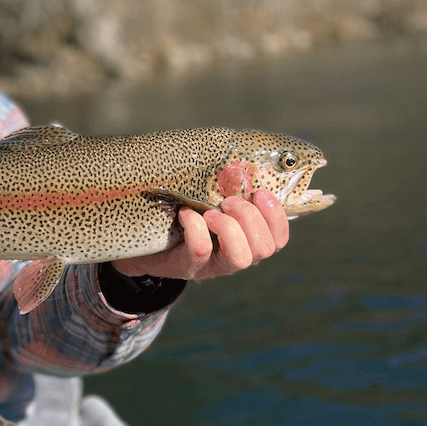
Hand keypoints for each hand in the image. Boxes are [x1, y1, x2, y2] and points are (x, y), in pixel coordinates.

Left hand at [113, 190, 289, 282]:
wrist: (147, 242)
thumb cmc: (185, 214)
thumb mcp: (210, 200)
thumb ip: (230, 187)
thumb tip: (243, 158)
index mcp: (247, 240)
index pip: (279, 239)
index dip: (276, 217)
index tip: (261, 192)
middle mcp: (235, 257)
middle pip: (265, 248)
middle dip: (250, 217)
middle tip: (227, 201)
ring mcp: (213, 266)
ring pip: (241, 258)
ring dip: (230, 229)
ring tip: (211, 212)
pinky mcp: (188, 267)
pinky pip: (201, 251)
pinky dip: (196, 228)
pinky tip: (186, 214)